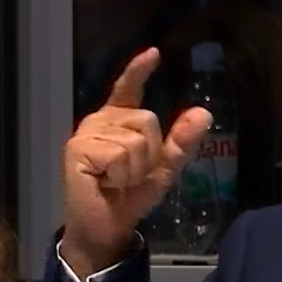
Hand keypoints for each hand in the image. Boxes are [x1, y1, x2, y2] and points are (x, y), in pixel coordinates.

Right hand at [59, 47, 211, 277]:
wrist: (106, 228)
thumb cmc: (129, 198)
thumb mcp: (163, 169)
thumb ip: (181, 142)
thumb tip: (203, 113)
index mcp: (117, 121)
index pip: (129, 89)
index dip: (139, 71)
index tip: (154, 53)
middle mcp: (100, 121)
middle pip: (146, 119)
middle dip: (149, 154)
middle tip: (130, 175)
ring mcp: (86, 133)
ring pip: (135, 140)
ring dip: (135, 169)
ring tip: (116, 181)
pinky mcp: (78, 150)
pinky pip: (119, 155)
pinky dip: (121, 175)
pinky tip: (105, 183)